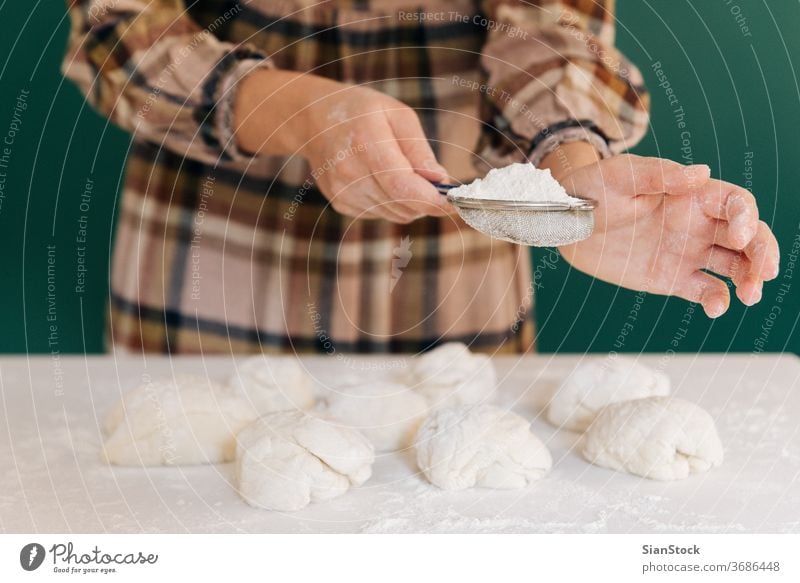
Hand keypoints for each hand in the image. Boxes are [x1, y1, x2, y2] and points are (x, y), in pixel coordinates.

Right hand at [235, 70, 450, 222]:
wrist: (314, 120)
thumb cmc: (363, 112)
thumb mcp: (398, 115)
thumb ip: (419, 150)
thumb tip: (441, 180)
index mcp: (365, 142)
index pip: (402, 185)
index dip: (432, 200)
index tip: (456, 204)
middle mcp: (349, 172)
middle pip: (402, 204)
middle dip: (428, 200)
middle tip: (438, 184)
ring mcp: (342, 192)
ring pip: (396, 214)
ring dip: (412, 202)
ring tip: (407, 174)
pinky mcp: (341, 204)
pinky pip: (382, 214)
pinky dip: (394, 202)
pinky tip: (384, 179)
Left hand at [557, 154, 779, 317]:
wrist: (567, 224)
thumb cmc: (592, 189)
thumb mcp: (619, 176)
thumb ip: (658, 175)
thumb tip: (701, 173)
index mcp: (691, 195)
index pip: (736, 203)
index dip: (746, 218)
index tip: (736, 236)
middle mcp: (697, 224)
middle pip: (747, 237)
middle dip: (763, 252)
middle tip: (764, 273)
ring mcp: (688, 252)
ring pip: (735, 265)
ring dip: (750, 279)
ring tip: (750, 295)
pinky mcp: (673, 279)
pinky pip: (706, 291)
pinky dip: (718, 300)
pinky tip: (716, 307)